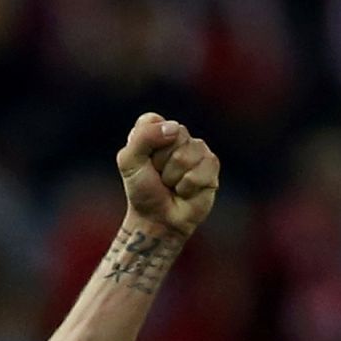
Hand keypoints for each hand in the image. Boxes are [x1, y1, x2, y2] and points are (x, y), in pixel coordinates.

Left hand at [116, 113, 218, 237]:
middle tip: (158, 176)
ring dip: (173, 176)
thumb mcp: (128, 163)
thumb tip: (173, 128)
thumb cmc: (143, 190)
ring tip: (172, 185)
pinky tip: (185, 191)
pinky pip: (200, 171)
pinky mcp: (211, 166)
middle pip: (174, 135)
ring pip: (186, 155)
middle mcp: (178, 137)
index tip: (143, 161)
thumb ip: (142, 138)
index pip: (152, 120)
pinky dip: (187, 186)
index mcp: (156, 131)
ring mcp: (197, 150)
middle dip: (161, 161)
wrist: (158, 219)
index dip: (145, 143)